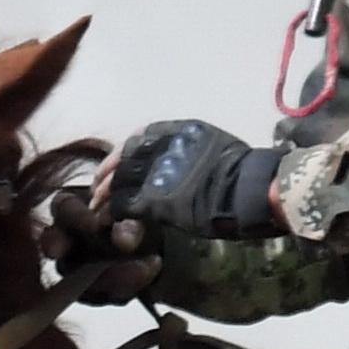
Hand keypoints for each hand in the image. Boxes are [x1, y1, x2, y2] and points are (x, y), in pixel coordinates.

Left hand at [98, 118, 287, 244]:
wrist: (250, 189)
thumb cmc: (240, 171)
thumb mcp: (210, 146)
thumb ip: (186, 151)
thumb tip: (174, 162)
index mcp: (177, 130)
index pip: (138, 138)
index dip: (121, 155)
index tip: (113, 167)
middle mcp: (163, 146)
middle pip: (124, 158)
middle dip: (108, 175)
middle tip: (97, 190)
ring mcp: (158, 172)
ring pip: (121, 181)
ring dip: (107, 195)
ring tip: (99, 206)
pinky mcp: (156, 199)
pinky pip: (127, 204)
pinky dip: (117, 211)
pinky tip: (112, 218)